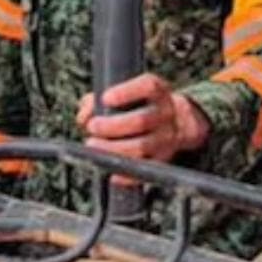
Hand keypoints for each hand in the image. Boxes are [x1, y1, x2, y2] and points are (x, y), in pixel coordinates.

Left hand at [77, 73, 210, 163]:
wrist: (176, 123)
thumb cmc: (141, 106)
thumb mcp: (124, 94)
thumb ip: (98, 100)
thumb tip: (85, 115)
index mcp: (158, 92)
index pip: (148, 87)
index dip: (126, 92)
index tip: (105, 98)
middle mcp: (165, 114)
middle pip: (141, 121)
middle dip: (111, 125)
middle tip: (92, 126)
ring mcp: (166, 138)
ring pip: (140, 147)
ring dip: (112, 149)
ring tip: (93, 145)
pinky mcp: (163, 159)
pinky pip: (144, 170)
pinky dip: (125, 174)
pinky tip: (110, 169)